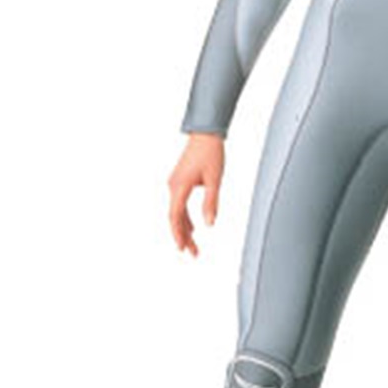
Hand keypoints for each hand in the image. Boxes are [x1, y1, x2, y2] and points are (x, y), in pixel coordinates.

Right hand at [168, 133, 224, 255]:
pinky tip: (193, 228)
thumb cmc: (211, 153)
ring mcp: (174, 184)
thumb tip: (209, 224)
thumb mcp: (214, 180)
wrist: (205, 134)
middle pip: (175, 218)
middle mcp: (173, 186)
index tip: (182, 249)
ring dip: (184, 229)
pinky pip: (179, 204)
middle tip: (193, 254)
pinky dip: (185, 218)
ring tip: (194, 246)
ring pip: (177, 212)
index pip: (175, 216)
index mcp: (180, 186)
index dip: (178, 234)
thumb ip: (211, 202)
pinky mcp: (179, 181)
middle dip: (183, 237)